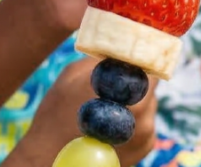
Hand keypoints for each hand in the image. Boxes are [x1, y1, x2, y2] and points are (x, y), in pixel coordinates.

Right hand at [25, 57, 157, 166]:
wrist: (50, 161)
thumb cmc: (55, 115)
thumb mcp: (73, 74)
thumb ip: (103, 58)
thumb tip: (119, 44)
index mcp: (126, 85)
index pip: (148, 59)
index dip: (139, 55)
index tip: (130, 54)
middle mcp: (144, 108)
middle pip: (150, 82)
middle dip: (136, 78)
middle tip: (116, 80)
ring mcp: (148, 130)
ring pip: (149, 102)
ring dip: (135, 100)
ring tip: (109, 106)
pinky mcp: (147, 146)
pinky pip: (146, 121)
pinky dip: (134, 119)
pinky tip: (112, 124)